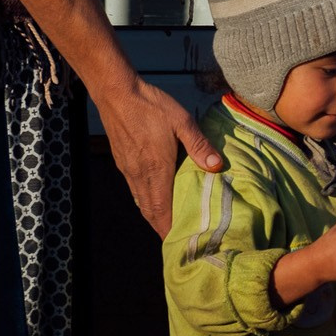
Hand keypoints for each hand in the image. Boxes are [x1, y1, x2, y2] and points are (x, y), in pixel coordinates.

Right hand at [97, 78, 220, 236]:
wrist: (117, 93)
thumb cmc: (152, 106)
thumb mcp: (182, 121)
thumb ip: (200, 145)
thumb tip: (217, 166)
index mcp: (156, 169)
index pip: (162, 208)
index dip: (168, 228)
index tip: (178, 242)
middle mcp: (140, 174)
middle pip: (150, 210)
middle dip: (162, 226)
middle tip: (176, 238)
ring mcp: (128, 169)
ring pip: (140, 200)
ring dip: (153, 214)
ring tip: (167, 223)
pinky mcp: (122, 161)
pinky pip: (134, 189)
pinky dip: (145, 200)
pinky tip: (154, 197)